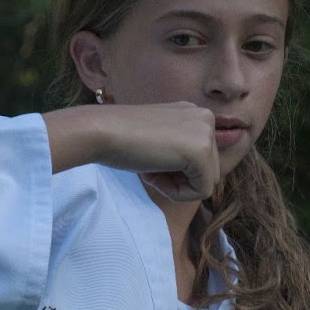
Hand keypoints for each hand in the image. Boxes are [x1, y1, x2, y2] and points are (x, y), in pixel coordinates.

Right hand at [42, 102, 218, 200]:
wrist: (102, 131)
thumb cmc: (120, 139)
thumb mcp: (158, 140)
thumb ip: (178, 150)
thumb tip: (193, 177)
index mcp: (194, 114)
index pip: (201, 159)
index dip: (175, 171)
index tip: (150, 162)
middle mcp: (205, 118)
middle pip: (208, 170)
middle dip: (178, 179)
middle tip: (149, 170)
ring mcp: (206, 133)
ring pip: (207, 181)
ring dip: (177, 187)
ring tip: (151, 172)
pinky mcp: (201, 152)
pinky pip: (202, 191)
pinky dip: (178, 194)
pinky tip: (155, 177)